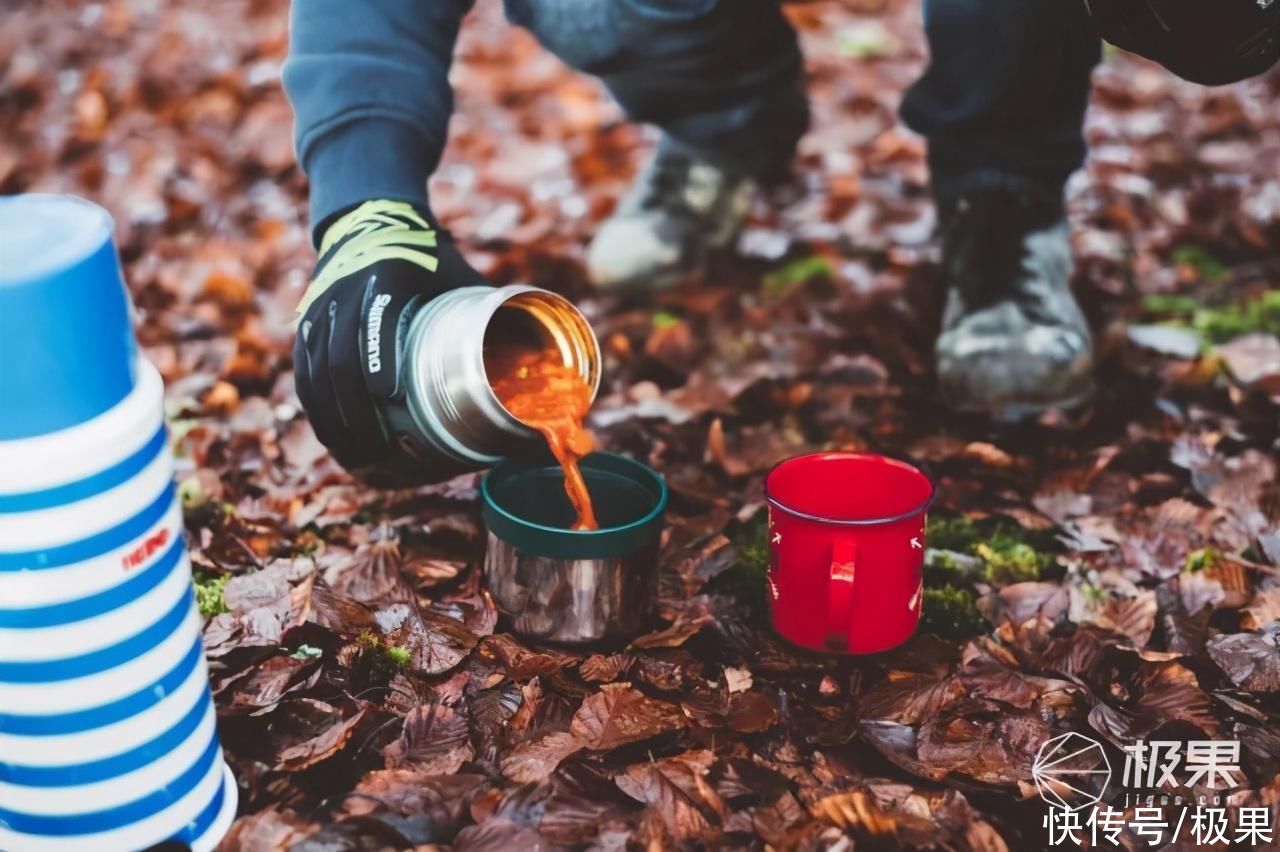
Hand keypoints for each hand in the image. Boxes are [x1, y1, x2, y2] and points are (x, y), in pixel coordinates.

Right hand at [293, 199, 486, 482]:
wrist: (371, 219)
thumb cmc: (431, 259)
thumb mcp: (463, 276)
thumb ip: (498, 316)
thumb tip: (550, 369)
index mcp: (387, 276)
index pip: (375, 317)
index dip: (377, 355)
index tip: (389, 393)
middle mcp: (344, 294)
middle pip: (338, 358)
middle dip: (355, 412)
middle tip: (379, 453)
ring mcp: (319, 312)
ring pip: (316, 373)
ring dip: (335, 421)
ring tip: (358, 461)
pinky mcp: (306, 328)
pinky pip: (305, 375)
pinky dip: (319, 412)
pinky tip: (337, 443)